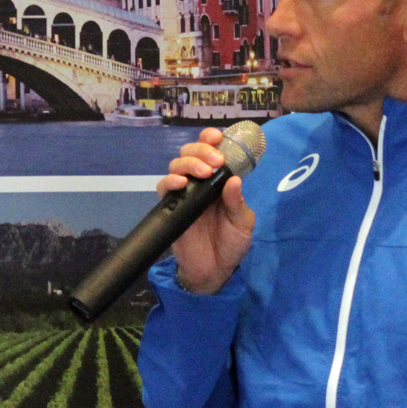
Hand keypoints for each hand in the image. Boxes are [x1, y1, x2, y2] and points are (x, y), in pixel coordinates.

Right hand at [160, 128, 254, 293]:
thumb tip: (234, 180)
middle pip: (191, 153)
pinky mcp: (171, 207)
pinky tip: (182, 183)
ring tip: (203, 172)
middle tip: (215, 161)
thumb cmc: (231, 244)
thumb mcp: (243, 223)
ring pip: (176, 165)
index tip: (219, 137)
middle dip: (201, 150)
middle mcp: (200, 183)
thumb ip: (238, 202)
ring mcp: (184, 194)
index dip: (212, 140)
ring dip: (189, 162)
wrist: (215, 270)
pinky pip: (164, 188)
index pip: (212, 152)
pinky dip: (170, 181)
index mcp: (220, 182)